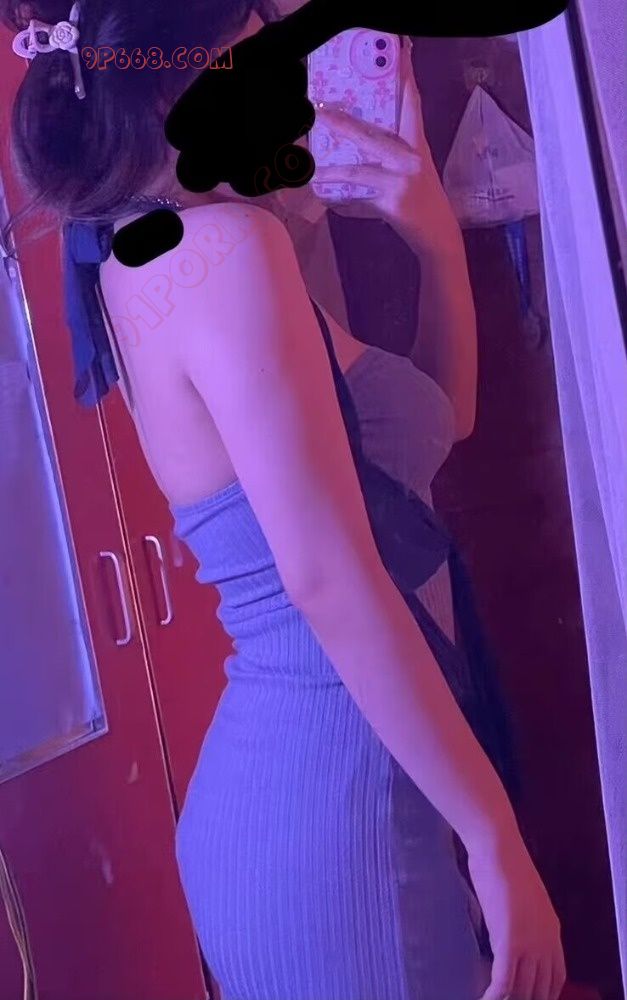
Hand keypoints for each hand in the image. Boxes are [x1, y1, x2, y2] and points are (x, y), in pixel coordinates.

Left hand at [311, 38, 461, 256]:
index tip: (400, 46)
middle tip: (320, 109)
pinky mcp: (392, 204)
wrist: (439, 236)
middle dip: (344, 122)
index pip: (412, 102)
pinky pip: (358, 198)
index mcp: (418, 145)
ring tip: (309, 164)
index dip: (406, 73)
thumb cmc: (423, 201)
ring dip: (330, 168)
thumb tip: (354, 143)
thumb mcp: (413, 170)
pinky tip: (321, 194)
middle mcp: (411, 159)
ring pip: (359, 170)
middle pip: (373, 134)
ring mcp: (401, 182)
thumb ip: (390, 155)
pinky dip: (338, 197)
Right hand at [466, 836, 566, 999]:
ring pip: (522, 990)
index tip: (528, 997)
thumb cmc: (504, 866)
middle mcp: (546, 942)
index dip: (543, 993)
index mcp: (552, 931)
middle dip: (525, 999)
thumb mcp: (522, 901)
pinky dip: (494, 996)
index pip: (556, 977)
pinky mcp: (510, 943)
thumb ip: (523, 923)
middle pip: (541, 988)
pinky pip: (504, 982)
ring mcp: (530, 944)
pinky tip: (485, 999)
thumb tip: (512, 939)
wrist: (498, 849)